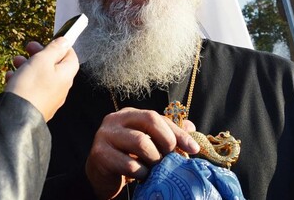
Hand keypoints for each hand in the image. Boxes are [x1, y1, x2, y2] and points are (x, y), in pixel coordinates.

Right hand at [5, 38, 78, 121]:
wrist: (16, 117)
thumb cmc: (30, 86)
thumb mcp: (42, 61)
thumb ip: (54, 49)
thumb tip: (65, 41)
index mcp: (65, 76)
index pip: (71, 57)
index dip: (62, 46)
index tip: (50, 40)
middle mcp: (60, 88)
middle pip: (54, 66)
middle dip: (40, 54)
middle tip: (28, 47)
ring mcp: (48, 98)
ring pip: (40, 76)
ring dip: (28, 65)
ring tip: (16, 60)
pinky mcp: (36, 105)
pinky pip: (31, 88)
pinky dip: (22, 79)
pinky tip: (10, 76)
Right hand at [84, 108, 200, 198]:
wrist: (101, 178)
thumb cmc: (127, 159)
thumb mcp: (148, 145)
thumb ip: (167, 134)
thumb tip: (191, 127)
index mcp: (129, 114)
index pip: (157, 117)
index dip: (178, 132)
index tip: (193, 149)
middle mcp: (115, 119)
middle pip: (149, 120)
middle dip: (167, 141)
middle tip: (171, 159)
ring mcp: (105, 135)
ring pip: (140, 141)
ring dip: (154, 159)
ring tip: (156, 169)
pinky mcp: (99, 155)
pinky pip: (129, 164)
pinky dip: (141, 173)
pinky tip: (142, 177)